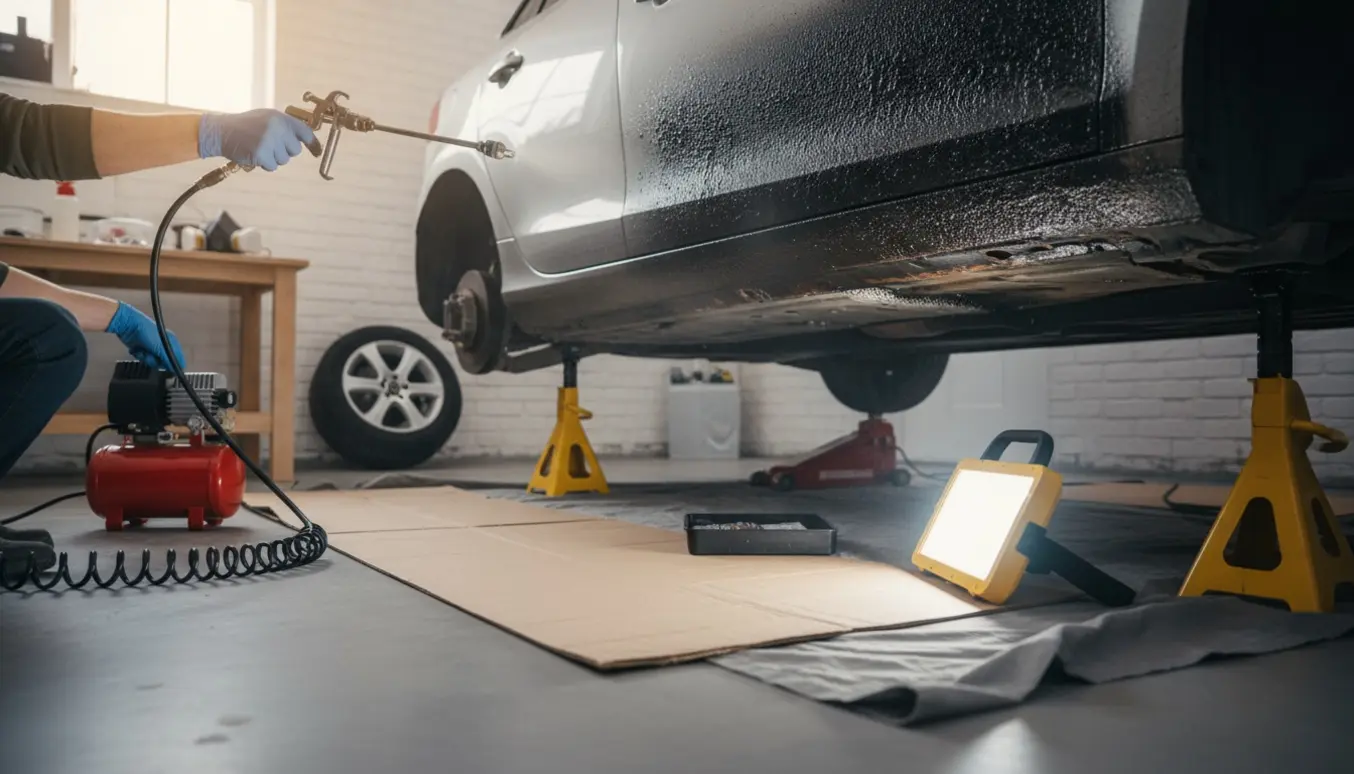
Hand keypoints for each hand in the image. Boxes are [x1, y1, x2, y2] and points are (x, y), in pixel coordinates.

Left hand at [105, 302, 185, 371]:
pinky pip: (145, 359)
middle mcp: (164, 346)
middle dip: (156, 361)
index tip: (169, 369)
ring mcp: (153, 348)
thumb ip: (168, 360)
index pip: (178, 358)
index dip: (174, 365)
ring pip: (154, 362)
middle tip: (151, 355)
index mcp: (172, 343)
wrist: (128, 326)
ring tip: (142, 351)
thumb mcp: (160, 347)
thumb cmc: (148, 334)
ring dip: (147, 358)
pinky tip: (137, 350)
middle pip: (165, 363)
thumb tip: (175, 370)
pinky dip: (140, 356)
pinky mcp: (144, 350)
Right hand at [198, 109, 316, 170]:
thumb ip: (285, 126)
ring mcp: (269, 141)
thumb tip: (306, 139)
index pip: (305, 132)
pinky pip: (273, 167)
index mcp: (280, 118)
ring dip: (273, 158)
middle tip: (270, 146)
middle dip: (285, 152)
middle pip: (295, 150)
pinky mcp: (261, 154)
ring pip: (284, 160)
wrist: (221, 131)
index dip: (312, 143)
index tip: (316, 150)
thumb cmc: (245, 125)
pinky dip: (265, 164)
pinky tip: (254, 155)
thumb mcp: (266, 118)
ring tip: (259, 148)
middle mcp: (277, 128)